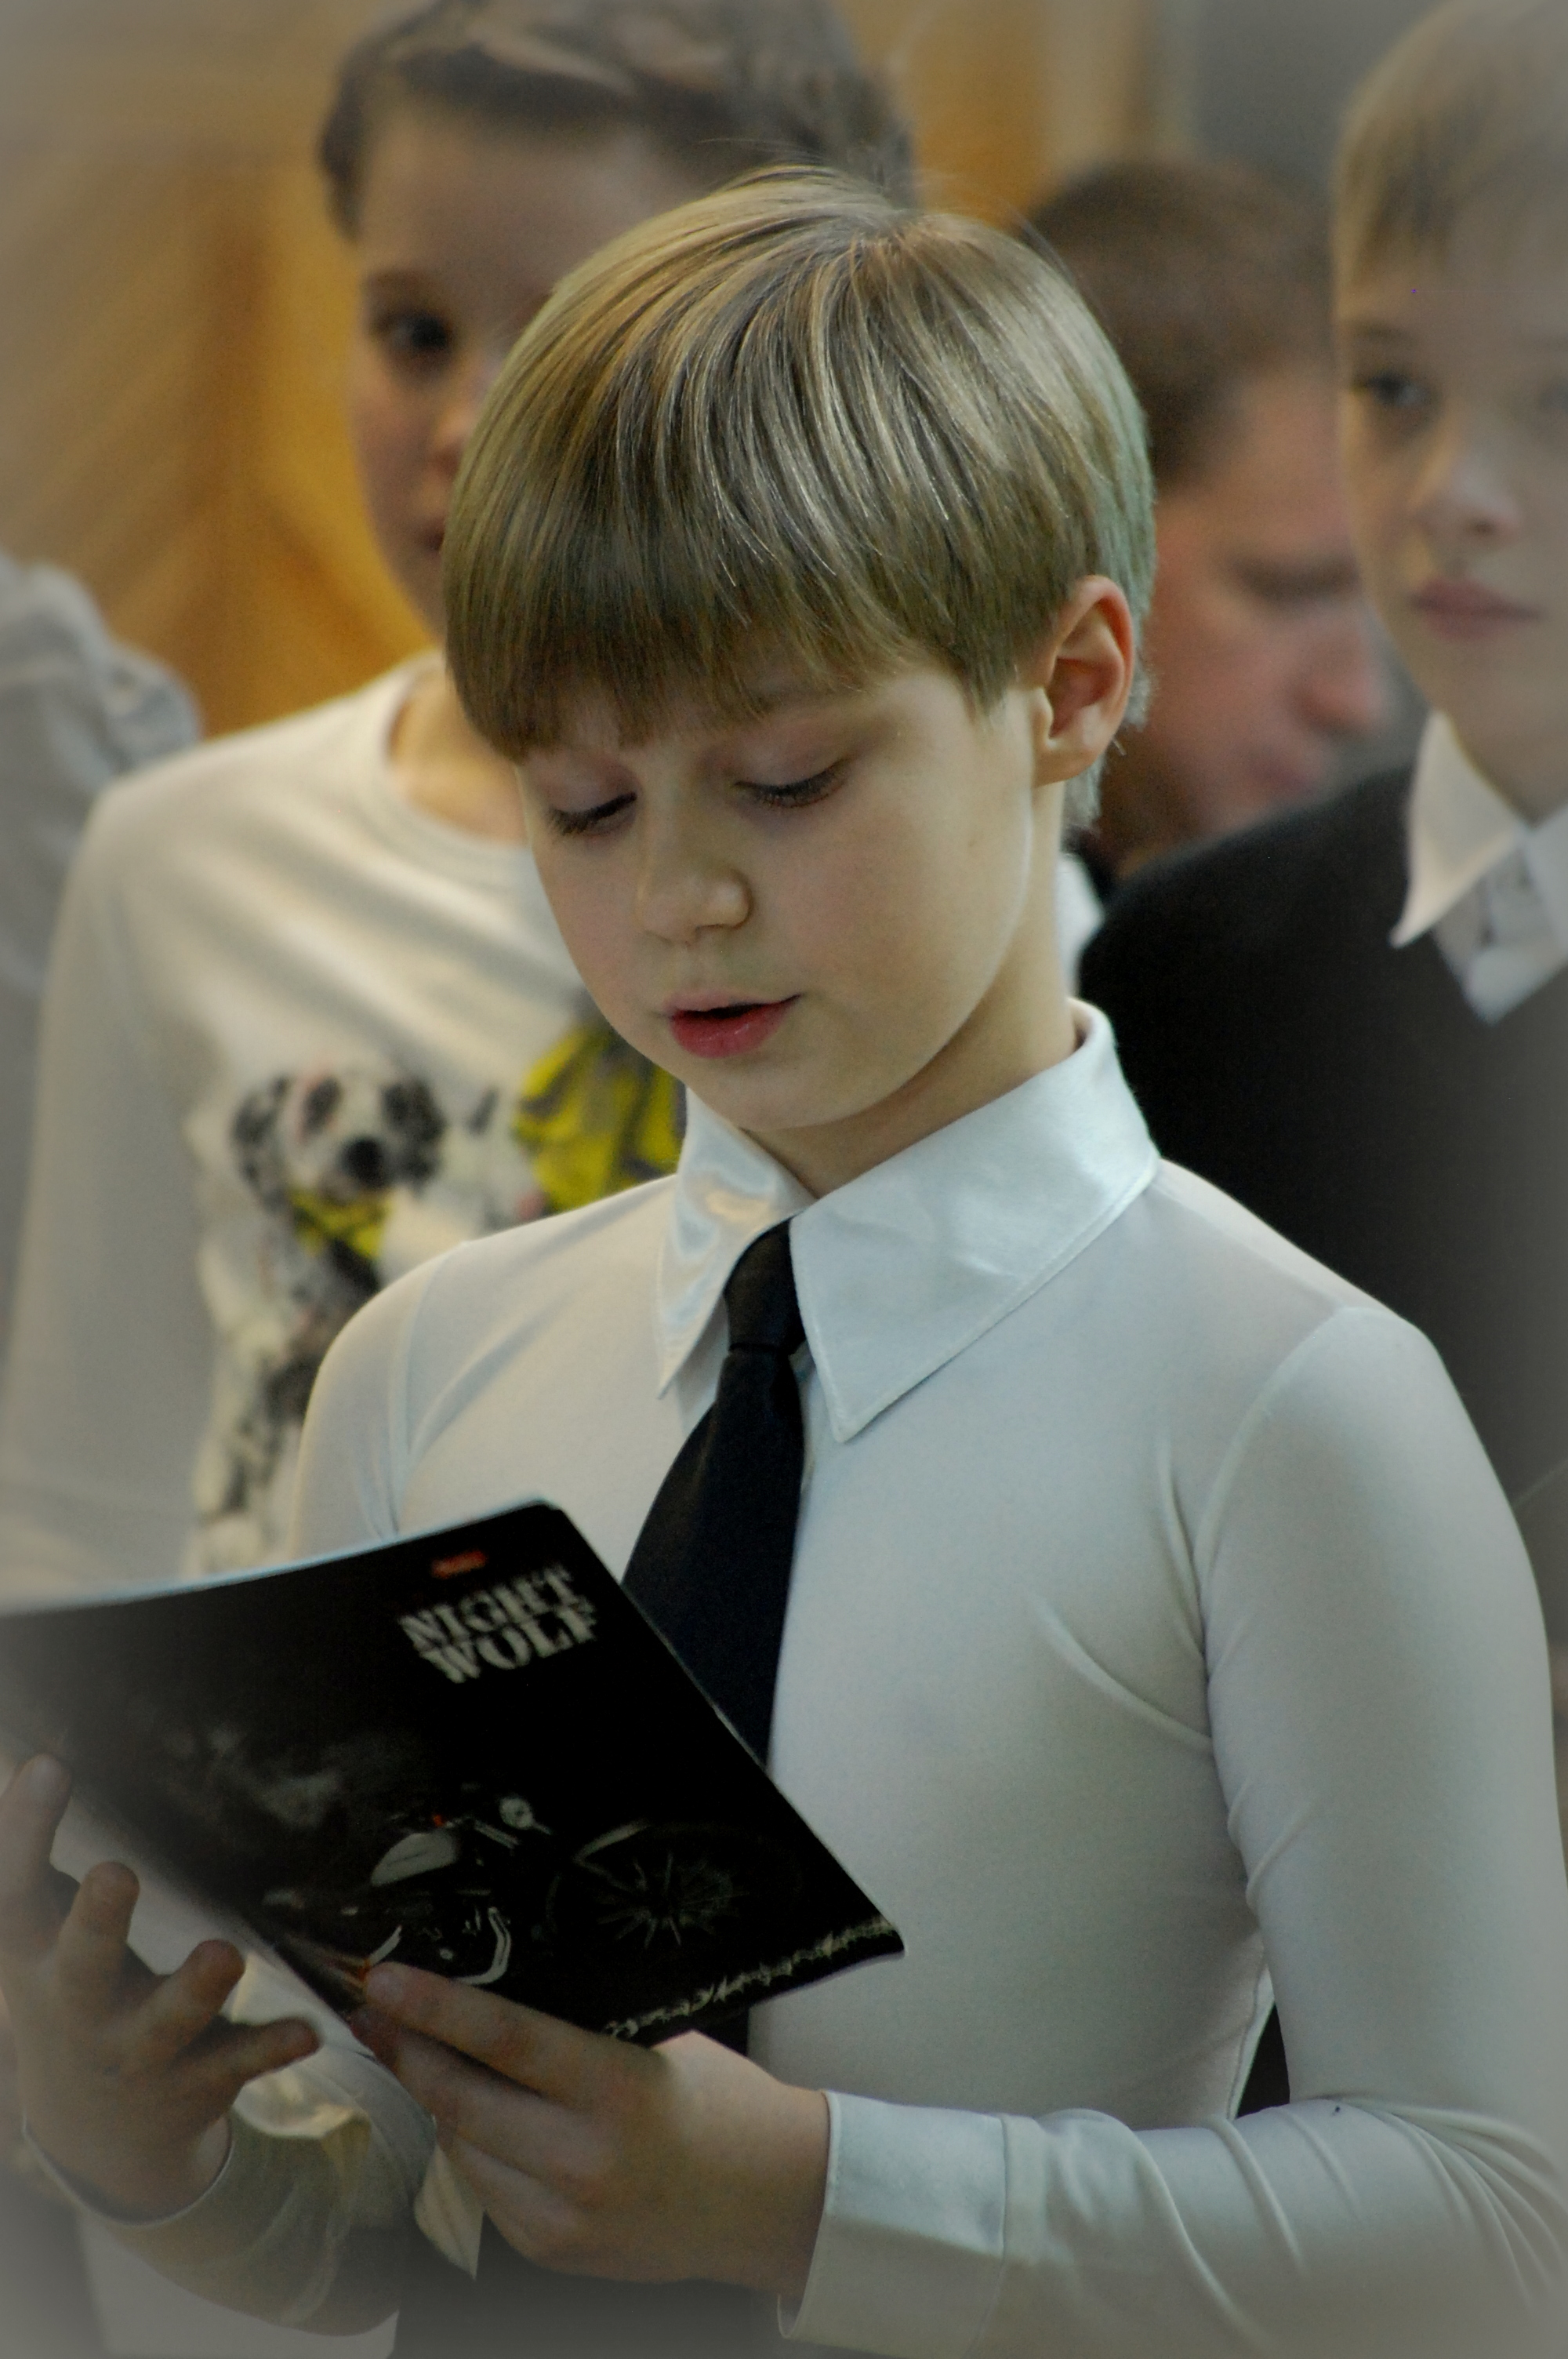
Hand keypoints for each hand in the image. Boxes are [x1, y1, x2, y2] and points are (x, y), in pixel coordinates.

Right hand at [0, 1756, 318, 2219]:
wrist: (92, 2131)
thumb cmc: (66, 1988)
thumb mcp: (38, 1934)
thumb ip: (34, 1858)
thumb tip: (41, 1756)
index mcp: (36, 1962)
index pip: (15, 1896)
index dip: (24, 1832)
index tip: (50, 1764)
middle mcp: (78, 2011)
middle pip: (83, 1968)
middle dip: (98, 1924)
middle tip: (115, 1873)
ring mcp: (136, 2053)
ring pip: (164, 2024)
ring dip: (193, 1991)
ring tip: (225, 1954)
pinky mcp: (195, 2079)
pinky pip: (235, 2063)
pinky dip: (269, 2048)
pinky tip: (308, 2030)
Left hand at [358, 1965, 828, 2299]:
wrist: (766, 2200)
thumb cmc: (718, 2103)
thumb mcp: (660, 2040)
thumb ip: (579, 2025)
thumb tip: (491, 1988)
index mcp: (619, 2091)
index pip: (504, 2040)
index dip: (435, 2007)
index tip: (384, 1980)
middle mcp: (585, 2161)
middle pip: (461, 2098)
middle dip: (408, 2050)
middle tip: (376, 2010)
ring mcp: (564, 2216)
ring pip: (460, 2145)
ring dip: (438, 2099)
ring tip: (431, 2054)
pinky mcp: (552, 2251)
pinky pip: (484, 2188)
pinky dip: (473, 2147)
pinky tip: (486, 2117)